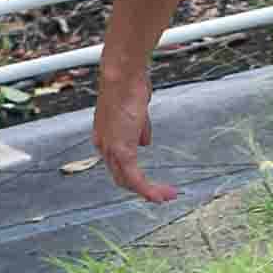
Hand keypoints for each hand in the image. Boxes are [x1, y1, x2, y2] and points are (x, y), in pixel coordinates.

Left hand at [93, 62, 178, 203]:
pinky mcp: (122, 151)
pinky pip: (136, 179)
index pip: (118, 164)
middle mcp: (104, 146)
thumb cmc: (129, 86)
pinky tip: (161, 195)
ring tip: (168, 195)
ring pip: (129, 182)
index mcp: (105, 137)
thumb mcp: (137, 111)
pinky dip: (149, 190)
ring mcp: (112, 150)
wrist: (123, 77)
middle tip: (163, 193)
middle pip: (122, 178)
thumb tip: (144, 142)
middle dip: (143, 188)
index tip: (152, 180)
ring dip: (149, 191)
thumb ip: (140, 129)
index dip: (134, 175)